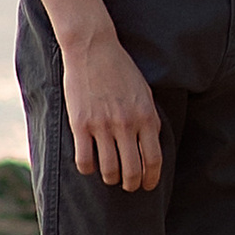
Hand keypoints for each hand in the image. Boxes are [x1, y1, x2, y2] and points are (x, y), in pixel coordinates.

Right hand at [61, 29, 164, 190]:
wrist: (94, 48)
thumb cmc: (121, 69)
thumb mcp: (145, 93)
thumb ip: (150, 119)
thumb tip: (154, 144)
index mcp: (146, 117)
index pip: (153, 160)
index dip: (152, 179)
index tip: (148, 186)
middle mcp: (126, 124)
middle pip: (132, 170)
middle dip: (132, 184)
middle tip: (129, 186)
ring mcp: (103, 125)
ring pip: (109, 170)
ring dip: (111, 179)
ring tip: (110, 177)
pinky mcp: (81, 124)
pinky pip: (84, 160)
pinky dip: (88, 168)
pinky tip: (90, 165)